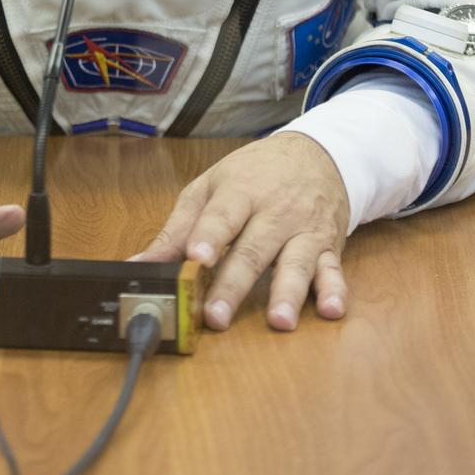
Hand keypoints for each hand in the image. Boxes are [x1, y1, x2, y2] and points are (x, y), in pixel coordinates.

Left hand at [131, 133, 349, 332]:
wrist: (314, 154)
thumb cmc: (254, 173)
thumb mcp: (210, 187)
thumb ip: (177, 229)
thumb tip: (139, 265)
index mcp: (241, 191)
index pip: (223, 215)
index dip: (209, 236)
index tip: (197, 258)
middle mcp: (274, 211)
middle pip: (254, 249)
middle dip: (235, 284)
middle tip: (217, 315)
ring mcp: (304, 230)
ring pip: (296, 263)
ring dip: (288, 293)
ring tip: (279, 320)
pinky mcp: (328, 248)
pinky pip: (333, 271)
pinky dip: (335, 291)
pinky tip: (332, 310)